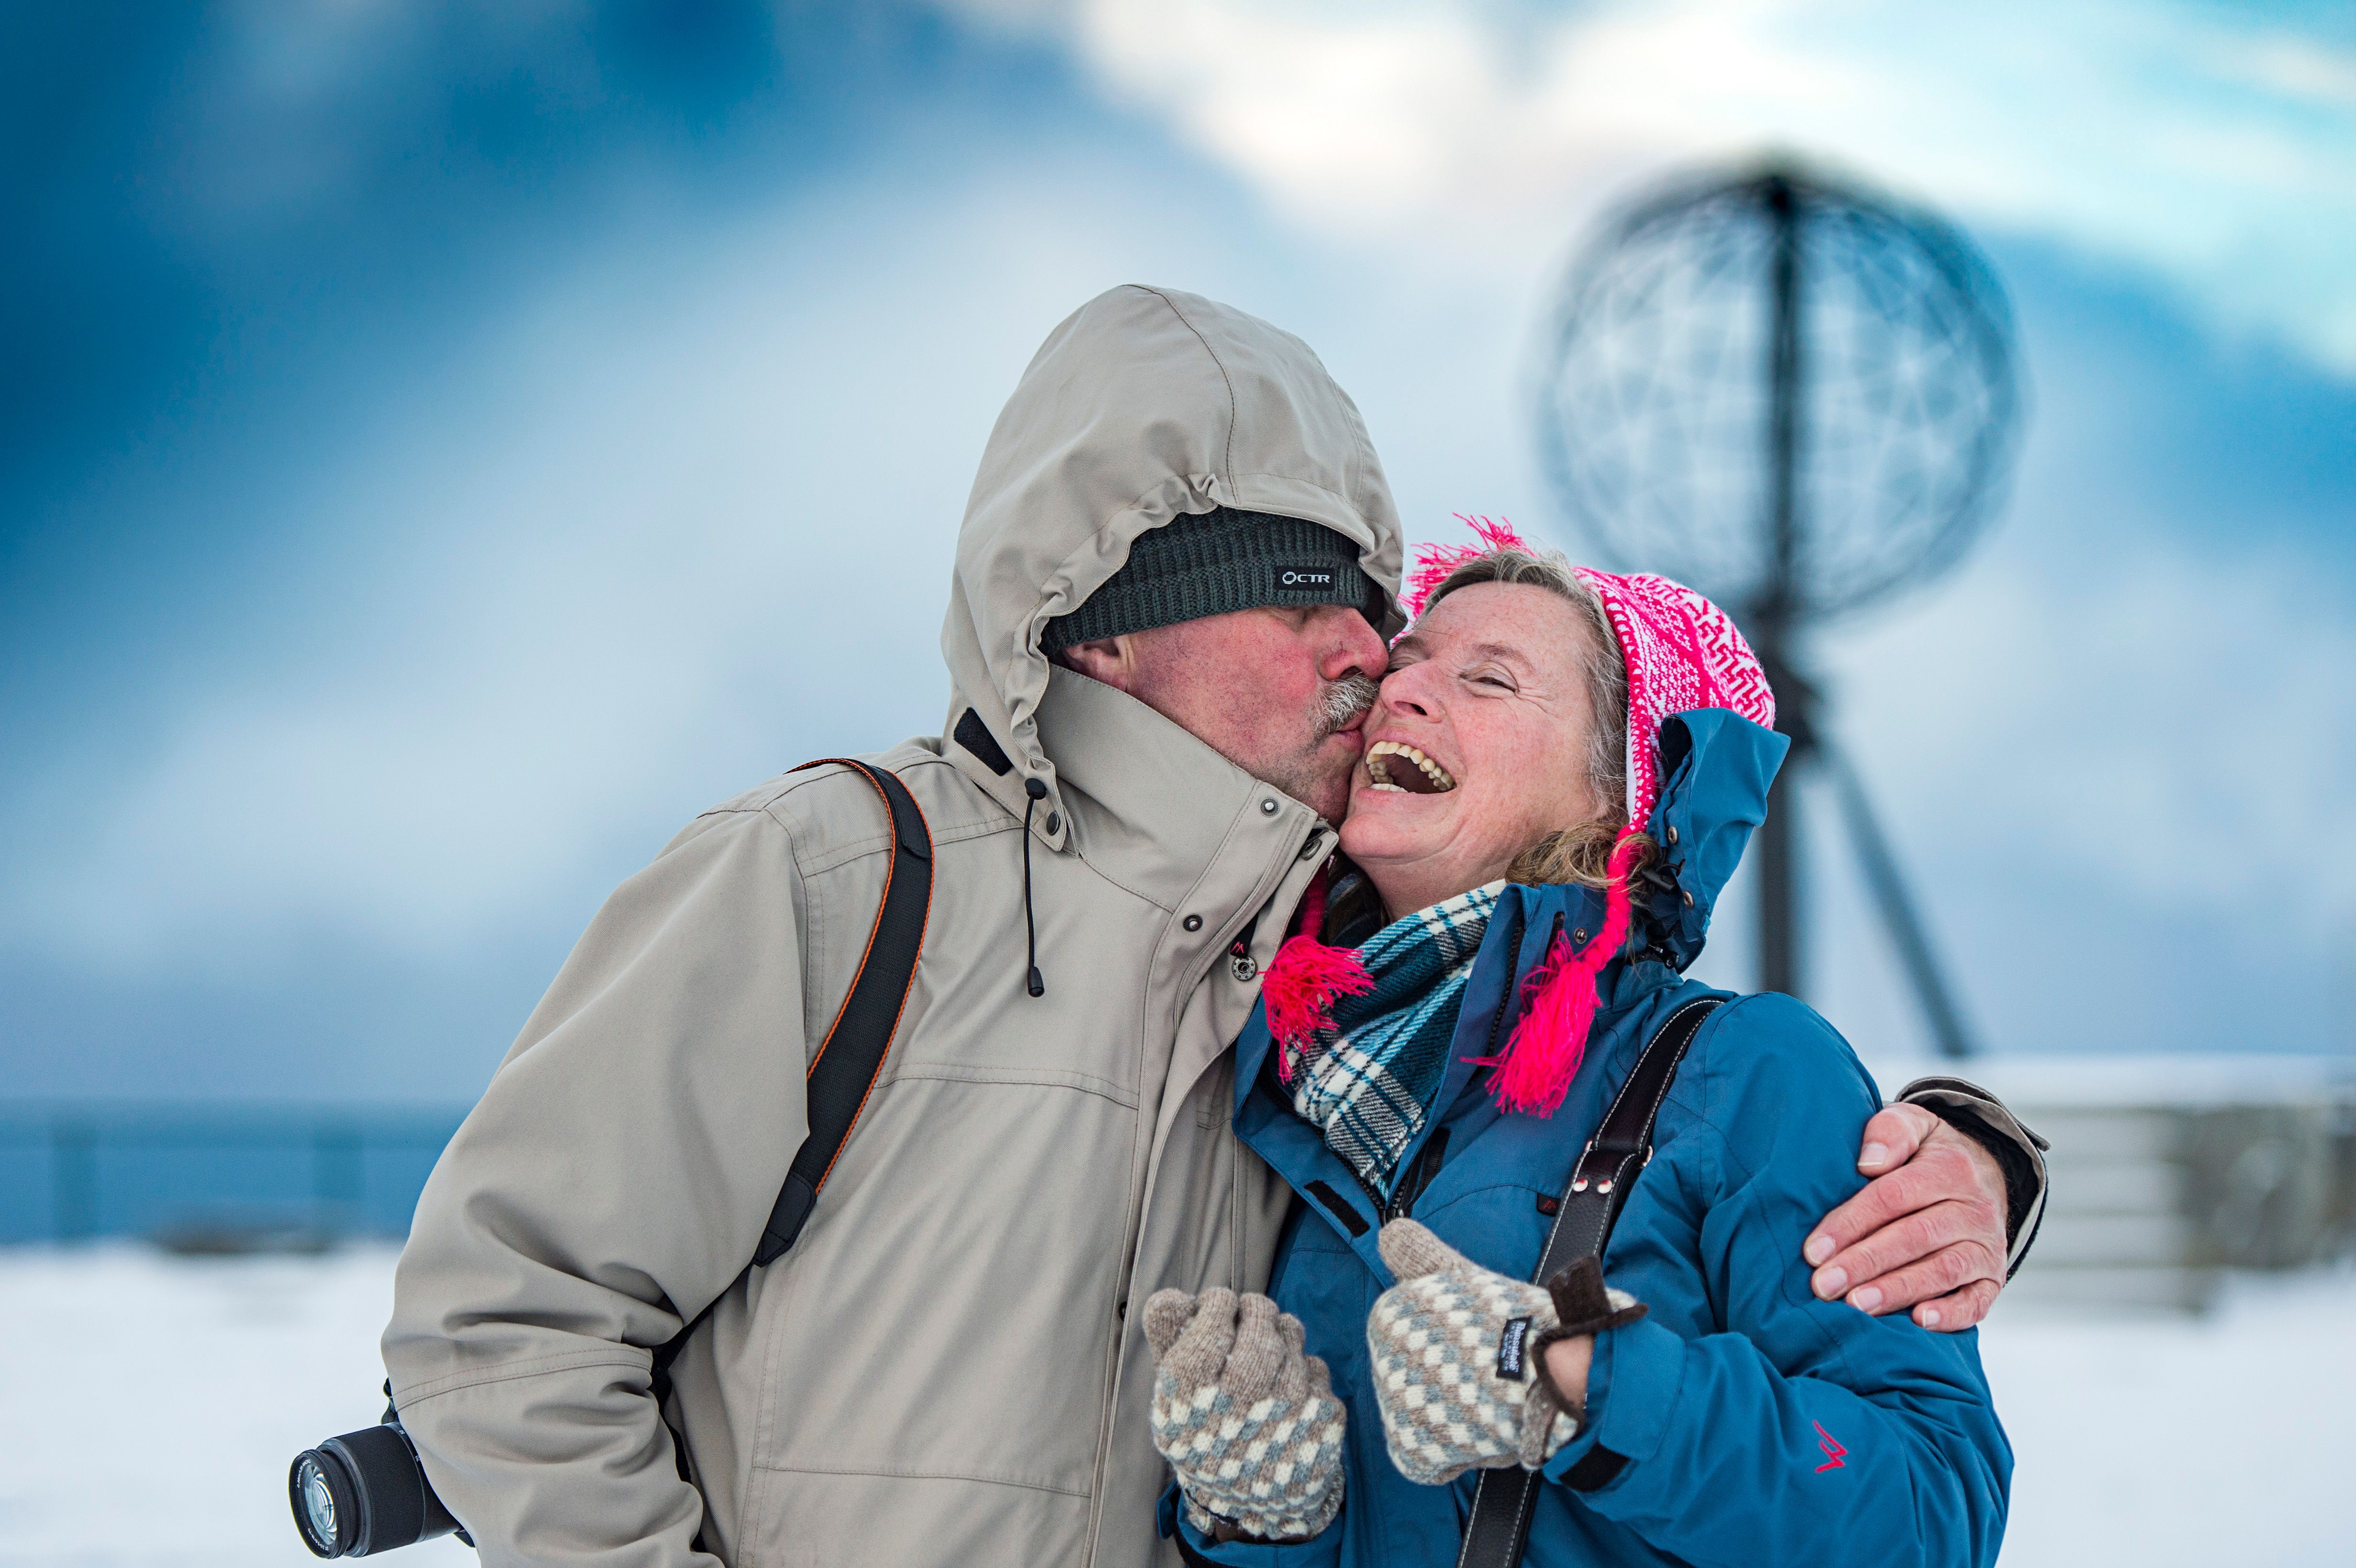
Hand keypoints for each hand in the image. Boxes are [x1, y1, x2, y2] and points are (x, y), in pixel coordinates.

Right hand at [1142, 1287, 1346, 1541]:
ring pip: (1292, 1334)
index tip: (1221, 1308)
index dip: (1220, 1303)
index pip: (1216, 1314)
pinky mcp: (1321, 1419)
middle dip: (1255, 1309)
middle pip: (1260, 1318)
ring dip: (1281, 1332)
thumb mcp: (1173, 1398)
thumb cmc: (1206, 1437)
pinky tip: (1290, 1389)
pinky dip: (1304, 1370)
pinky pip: (1317, 1366)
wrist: (1251, 1506)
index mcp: (1193, 1391)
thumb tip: (1170, 1297)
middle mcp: (1241, 1397)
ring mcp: (1287, 1407)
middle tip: (1250, 1314)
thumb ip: (1168, 1344)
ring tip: (1269, 1349)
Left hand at [1367, 1222, 1642, 1483]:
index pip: (1413, 1350)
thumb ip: (1419, 1257)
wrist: (1553, 1364)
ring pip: (1430, 1423)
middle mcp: (1381, 1358)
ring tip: (1495, 1399)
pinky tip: (1486, 1431)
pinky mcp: (1410, 1447)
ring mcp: (1393, 1404)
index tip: (1479, 1347)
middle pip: (1421, 1387)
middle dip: (1454, 1387)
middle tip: (1491, 1372)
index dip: (1453, 1354)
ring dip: (1461, 1420)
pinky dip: (1460, 1456)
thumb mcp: (1462, 1278)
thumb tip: (1388, 1231)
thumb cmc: (1517, 1318)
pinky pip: (1428, 1463)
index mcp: (1388, 1317)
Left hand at [1803, 1104, 2007, 1330]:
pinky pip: (1978, 1300)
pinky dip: (1951, 1314)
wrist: (1983, 1173)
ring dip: (1898, 1290)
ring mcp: (1986, 1246)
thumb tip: (1867, 1162)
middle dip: (1865, 1263)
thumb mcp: (1911, 1124)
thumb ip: (1890, 1132)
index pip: (1891, 1197)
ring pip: (1942, 1270)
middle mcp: (1973, 1209)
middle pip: (1914, 1237)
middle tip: (1824, 1286)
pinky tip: (1919, 1322)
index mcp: (1949, 1169)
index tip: (1813, 1251)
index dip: (1851, 1224)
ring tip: (1856, 1306)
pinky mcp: (1992, 1277)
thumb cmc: (1926, 1153)